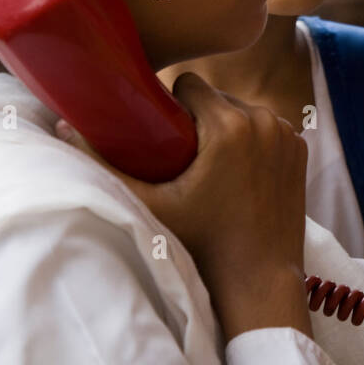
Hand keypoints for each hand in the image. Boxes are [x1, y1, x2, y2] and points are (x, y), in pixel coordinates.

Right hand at [56, 71, 312, 338]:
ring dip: (225, 126)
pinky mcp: (300, 149)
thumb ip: (104, 165)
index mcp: (230, 124)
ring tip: (208, 162)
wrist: (259, 280)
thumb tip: (63, 127)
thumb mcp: (149, 205)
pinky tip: (238, 167)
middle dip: (197, 116)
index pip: (188, 84)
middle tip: (180, 152)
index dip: (169, 104)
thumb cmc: (202, 245)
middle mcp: (265, 120)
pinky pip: (266, 127)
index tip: (161, 133)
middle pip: (216, 97)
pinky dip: (253, 139)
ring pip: (243, 110)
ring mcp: (287, 134)